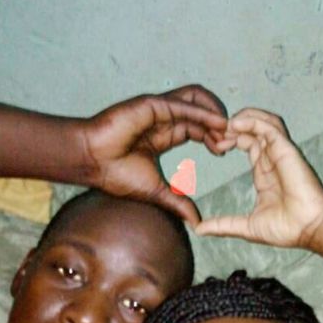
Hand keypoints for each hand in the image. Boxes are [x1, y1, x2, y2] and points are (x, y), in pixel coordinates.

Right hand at [78, 85, 229, 225]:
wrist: (91, 162)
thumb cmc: (115, 174)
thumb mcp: (156, 191)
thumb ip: (178, 202)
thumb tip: (197, 223)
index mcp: (164, 134)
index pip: (197, 129)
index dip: (213, 138)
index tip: (224, 152)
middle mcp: (163, 118)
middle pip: (201, 112)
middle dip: (220, 126)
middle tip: (231, 142)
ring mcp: (158, 108)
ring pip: (196, 99)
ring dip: (215, 112)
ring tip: (228, 130)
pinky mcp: (152, 105)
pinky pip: (183, 106)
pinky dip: (203, 113)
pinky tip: (218, 124)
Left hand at [194, 108, 322, 248]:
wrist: (307, 229)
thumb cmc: (285, 229)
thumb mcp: (246, 227)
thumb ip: (222, 225)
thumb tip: (199, 230)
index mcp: (265, 172)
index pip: (248, 143)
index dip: (230, 139)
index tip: (214, 146)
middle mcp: (273, 159)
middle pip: (253, 129)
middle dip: (232, 127)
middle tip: (214, 133)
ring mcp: (280, 153)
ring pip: (264, 122)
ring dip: (244, 118)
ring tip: (225, 124)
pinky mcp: (286, 150)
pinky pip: (270, 127)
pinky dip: (253, 121)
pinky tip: (236, 124)